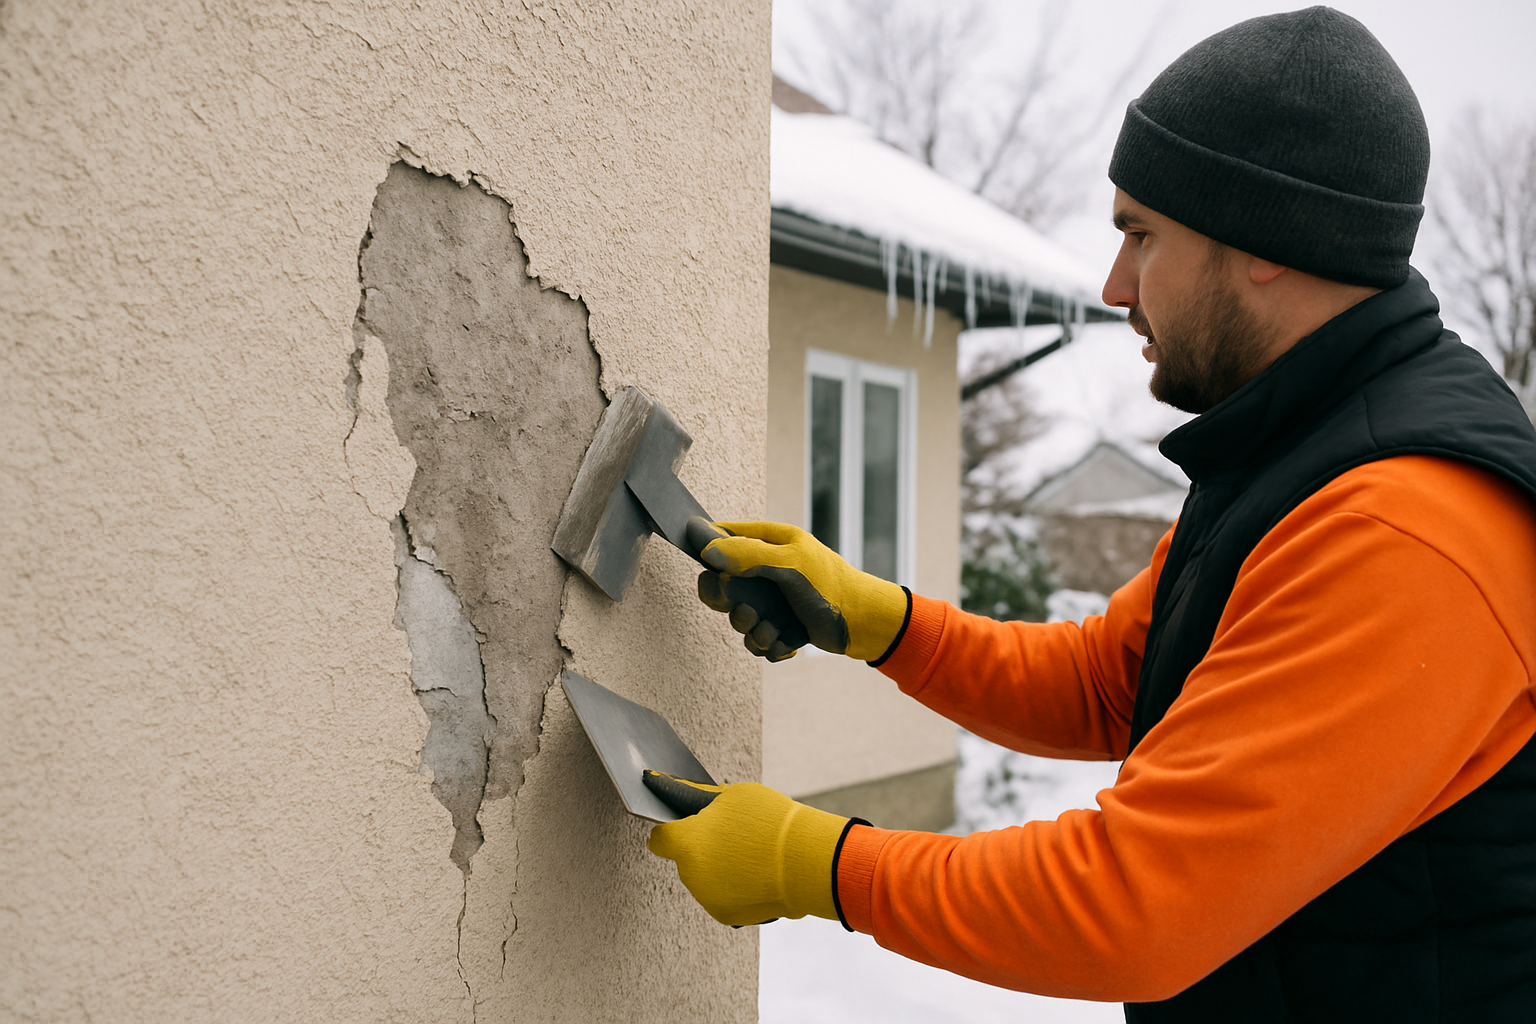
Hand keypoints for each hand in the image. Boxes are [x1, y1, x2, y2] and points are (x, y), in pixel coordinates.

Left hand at [646, 775, 850, 926]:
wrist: (806, 863)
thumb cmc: (770, 822)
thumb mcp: (734, 795)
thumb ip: (700, 799)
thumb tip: (677, 792)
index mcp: (688, 842)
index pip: (659, 839)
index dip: (670, 830)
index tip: (682, 827)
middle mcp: (690, 874)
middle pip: (686, 859)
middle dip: (702, 849)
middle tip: (733, 837)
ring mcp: (707, 898)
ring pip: (704, 879)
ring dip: (718, 869)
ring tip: (751, 857)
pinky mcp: (726, 916)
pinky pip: (722, 897)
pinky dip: (734, 889)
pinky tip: (757, 876)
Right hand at [686, 519, 909, 662]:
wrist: (865, 624)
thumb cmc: (830, 586)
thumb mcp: (790, 564)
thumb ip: (748, 555)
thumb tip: (708, 550)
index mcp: (771, 542)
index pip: (725, 539)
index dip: (713, 558)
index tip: (718, 580)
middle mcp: (769, 570)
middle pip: (725, 588)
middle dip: (736, 608)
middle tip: (752, 613)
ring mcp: (774, 599)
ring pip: (741, 620)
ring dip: (758, 632)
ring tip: (778, 630)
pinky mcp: (782, 625)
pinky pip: (760, 640)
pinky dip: (774, 646)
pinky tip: (791, 642)